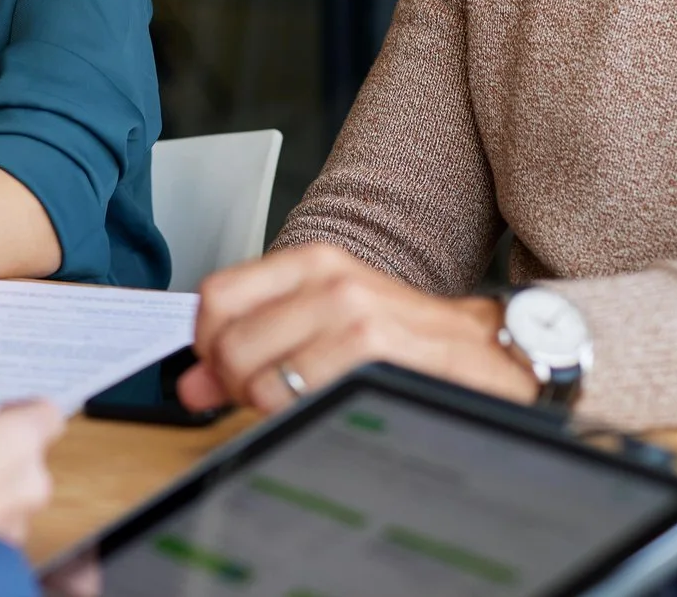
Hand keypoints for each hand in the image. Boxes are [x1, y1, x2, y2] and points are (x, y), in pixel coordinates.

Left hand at [178, 243, 534, 413]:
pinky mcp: (373, 349)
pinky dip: (294, 413)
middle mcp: (329, 279)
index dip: (208, 344)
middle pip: (230, 340)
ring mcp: (352, 312)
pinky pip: (296, 394)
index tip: (222, 370)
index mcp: (311, 263)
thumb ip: (254, 346)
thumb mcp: (324, 326)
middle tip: (261, 397)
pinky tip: (321, 407)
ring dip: (264, 404)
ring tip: (298, 403)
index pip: (216, 296)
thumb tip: (191, 383)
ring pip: (257, 372)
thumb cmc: (403, 341)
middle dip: (232, 383)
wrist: (484, 352)